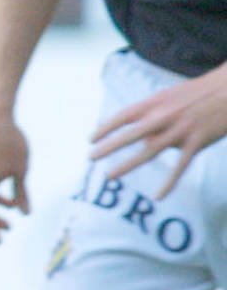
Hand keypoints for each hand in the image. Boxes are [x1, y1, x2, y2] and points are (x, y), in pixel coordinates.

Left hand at [90, 63, 226, 199]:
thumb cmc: (200, 92)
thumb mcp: (172, 96)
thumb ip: (154, 115)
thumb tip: (141, 140)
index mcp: (157, 102)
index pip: (124, 116)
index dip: (106, 127)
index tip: (90, 139)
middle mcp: (165, 115)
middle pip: (131, 134)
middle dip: (108, 146)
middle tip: (90, 157)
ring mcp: (181, 130)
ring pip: (149, 151)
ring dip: (127, 165)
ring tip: (108, 175)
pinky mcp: (197, 142)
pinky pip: (180, 166)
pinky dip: (169, 182)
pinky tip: (158, 196)